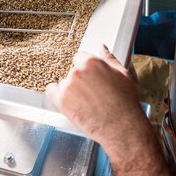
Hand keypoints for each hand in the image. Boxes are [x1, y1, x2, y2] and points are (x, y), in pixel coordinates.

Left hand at [47, 45, 175, 175]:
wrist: (122, 127)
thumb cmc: (125, 102)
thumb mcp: (122, 74)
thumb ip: (109, 58)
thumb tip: (102, 48)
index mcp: (91, 62)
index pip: (80, 58)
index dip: (86, 70)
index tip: (91, 79)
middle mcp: (77, 71)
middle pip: (72, 72)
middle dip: (80, 81)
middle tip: (91, 94)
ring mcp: (67, 86)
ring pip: (64, 83)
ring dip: (71, 90)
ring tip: (86, 103)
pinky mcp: (61, 101)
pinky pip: (51, 92)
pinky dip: (56, 95)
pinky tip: (67, 101)